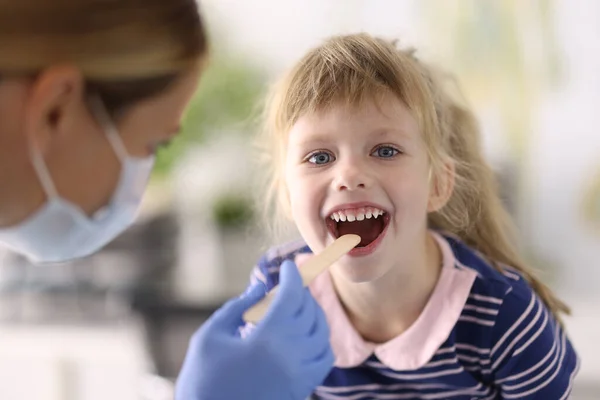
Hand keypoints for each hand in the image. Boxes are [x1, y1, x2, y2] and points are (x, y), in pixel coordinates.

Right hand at [175, 260, 333, 399]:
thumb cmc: (202, 379)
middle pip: (309, 312)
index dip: (292, 276)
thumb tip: (260, 288)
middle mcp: (291, 356)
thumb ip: (237, 307)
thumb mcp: (210, 336)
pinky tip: (307, 334)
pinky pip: (324, 359)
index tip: (288, 265)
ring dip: (314, 313)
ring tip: (298, 306)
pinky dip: (322, 340)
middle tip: (290, 284)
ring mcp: (300, 375)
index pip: (292, 297)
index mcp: (267, 339)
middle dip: (301, 292)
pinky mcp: (301, 389)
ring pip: (322, 333)